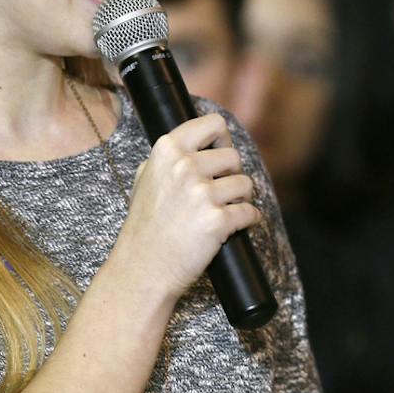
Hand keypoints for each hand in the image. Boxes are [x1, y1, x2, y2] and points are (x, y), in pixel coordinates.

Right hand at [109, 111, 260, 304]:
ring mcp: (201, 193)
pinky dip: (248, 220)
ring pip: (246, 184)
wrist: (142, 269)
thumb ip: (171, 156)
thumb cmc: (146, 226)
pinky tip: (232, 227)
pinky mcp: (217, 220)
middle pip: (234, 157)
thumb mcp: (146, 178)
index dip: (222, 140)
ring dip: (240, 199)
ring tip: (221, 212)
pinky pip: (250, 212)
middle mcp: (184, 166)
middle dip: (231, 176)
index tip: (219, 157)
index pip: (214, 124)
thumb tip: (201, 139)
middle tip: (218, 195)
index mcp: (167, 150)